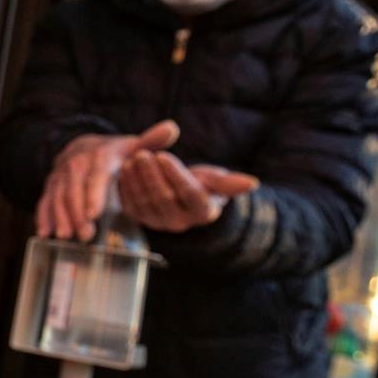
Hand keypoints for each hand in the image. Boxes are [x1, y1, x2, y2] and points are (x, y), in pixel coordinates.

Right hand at [38, 120, 179, 239]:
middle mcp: (75, 164)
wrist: (83, 147)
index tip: (94, 214)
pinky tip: (45, 233)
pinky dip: (43, 217)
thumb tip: (172, 128)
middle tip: (85, 235)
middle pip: (73, 190)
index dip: (93, 194)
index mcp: (99, 156)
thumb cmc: (114, 153)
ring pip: (57, 197)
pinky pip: (44, 201)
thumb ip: (151, 142)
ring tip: (67, 236)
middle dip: (77, 213)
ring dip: (60, 217)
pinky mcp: (51, 187)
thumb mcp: (133, 146)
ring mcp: (60, 176)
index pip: (95, 176)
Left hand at [117, 151, 258, 232]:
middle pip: (164, 198)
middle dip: (151, 175)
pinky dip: (127, 187)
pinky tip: (124, 169)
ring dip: (136, 179)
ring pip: (145, 201)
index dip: (175, 175)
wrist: (179, 196)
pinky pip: (132, 205)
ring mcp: (159, 223)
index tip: (163, 155)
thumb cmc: (201, 183)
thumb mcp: (213, 180)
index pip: (189, 194)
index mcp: (202, 212)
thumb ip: (228, 183)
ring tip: (132, 158)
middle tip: (141, 154)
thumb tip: (253, 184)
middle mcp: (180, 222)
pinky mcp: (141, 220)